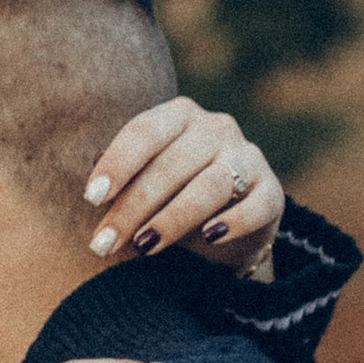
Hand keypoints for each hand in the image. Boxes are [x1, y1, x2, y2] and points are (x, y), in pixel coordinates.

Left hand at [84, 99, 283, 276]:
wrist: (225, 234)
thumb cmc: (171, 200)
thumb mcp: (143, 185)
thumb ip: (122, 176)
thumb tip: (93, 163)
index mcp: (179, 116)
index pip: (145, 132)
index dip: (117, 164)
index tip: (91, 198)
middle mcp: (216, 128)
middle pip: (170, 166)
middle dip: (133, 207)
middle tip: (103, 244)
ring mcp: (248, 157)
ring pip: (210, 186)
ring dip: (172, 219)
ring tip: (144, 246)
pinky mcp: (272, 193)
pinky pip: (254, 206)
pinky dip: (233, 222)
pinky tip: (209, 237)